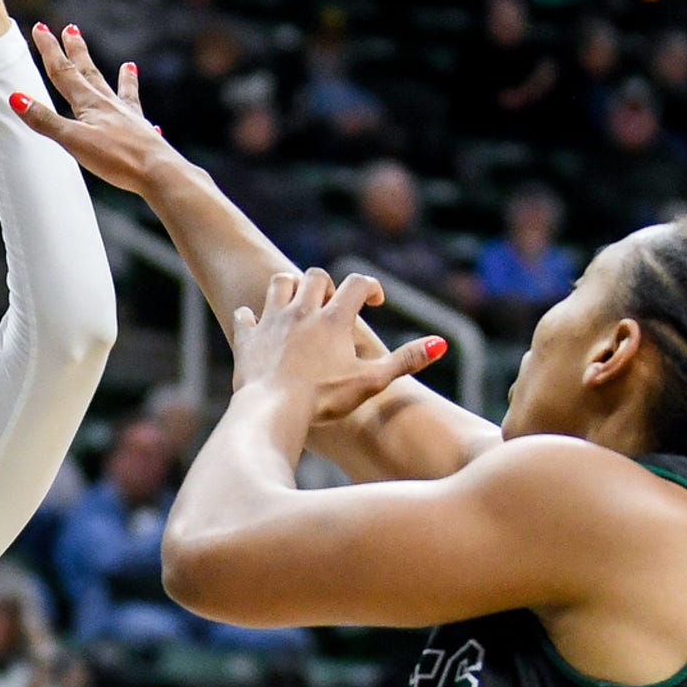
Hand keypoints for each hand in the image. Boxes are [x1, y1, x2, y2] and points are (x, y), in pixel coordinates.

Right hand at [6, 22, 180, 198]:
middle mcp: (108, 104)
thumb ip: (46, 121)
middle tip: (71, 29)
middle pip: (88, 72)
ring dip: (116, 74)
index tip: (41, 29)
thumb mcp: (74, 141)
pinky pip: (136, 110)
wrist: (157, 171)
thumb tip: (17, 98)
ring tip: (128, 63)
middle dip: (76, 51)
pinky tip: (149, 113)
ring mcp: (127, 116)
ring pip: (115, 89)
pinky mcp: (140, 131)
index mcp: (89, 104)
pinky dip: (138, 103)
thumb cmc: (116, 158)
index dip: (49, 50)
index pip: (63, 72)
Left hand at [230, 269, 442, 423]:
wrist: (272, 411)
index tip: (374, 302)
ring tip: (299, 306)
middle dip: (327, 284)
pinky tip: (257, 326)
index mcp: (333, 320)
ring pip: (280, 283)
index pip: (357, 283)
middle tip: (333, 305)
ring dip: (290, 288)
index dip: (369, 287)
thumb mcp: (372, 381)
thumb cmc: (324, 399)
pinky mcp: (246, 338)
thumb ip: (406, 360)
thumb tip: (442, 343)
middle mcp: (301, 312)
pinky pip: (245, 315)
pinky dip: (251, 316)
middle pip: (315, 275)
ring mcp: (271, 322)